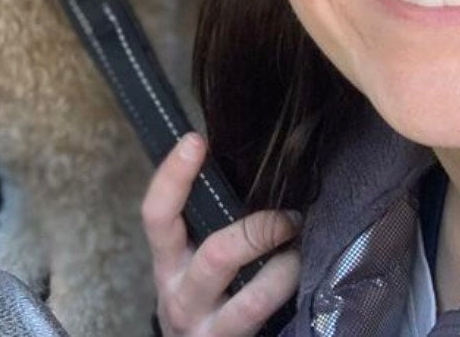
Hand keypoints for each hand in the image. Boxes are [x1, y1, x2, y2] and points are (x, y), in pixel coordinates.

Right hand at [141, 133, 300, 336]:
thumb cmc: (196, 296)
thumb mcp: (185, 261)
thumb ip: (200, 224)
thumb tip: (234, 163)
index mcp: (166, 261)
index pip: (157, 214)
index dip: (173, 176)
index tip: (195, 140)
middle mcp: (179, 295)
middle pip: (215, 257)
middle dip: (257, 231)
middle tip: (288, 215)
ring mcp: (208, 328)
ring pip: (250, 298)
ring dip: (284, 269)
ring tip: (302, 251)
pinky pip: (264, 320)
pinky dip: (287, 294)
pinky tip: (301, 275)